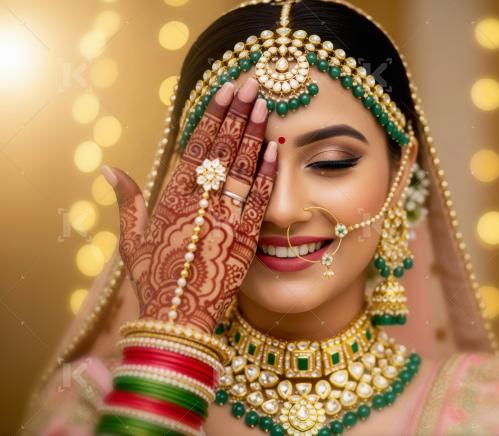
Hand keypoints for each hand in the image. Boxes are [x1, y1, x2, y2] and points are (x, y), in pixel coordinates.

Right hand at [104, 78, 276, 332]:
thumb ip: (126, 200)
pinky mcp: (245, 236)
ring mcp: (224, 216)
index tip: (225, 90)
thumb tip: (109, 168)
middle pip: (222, 148)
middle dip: (238, 113)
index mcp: (172, 197)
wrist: (178, 317)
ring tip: (265, 105)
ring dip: (254, 134)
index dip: (213, 116)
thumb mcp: (131, 240)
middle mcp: (199, 201)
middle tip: (252, 85)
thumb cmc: (153, 280)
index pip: (196, 146)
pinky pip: (258, 198)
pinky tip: (276, 148)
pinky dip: (267, 173)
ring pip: (241, 167)